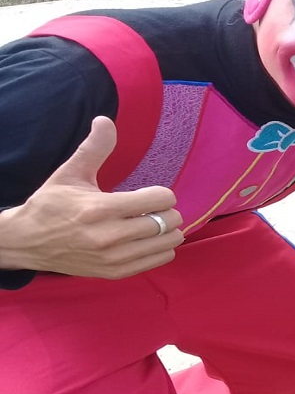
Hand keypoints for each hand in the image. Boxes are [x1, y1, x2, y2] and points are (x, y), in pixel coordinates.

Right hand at [0, 116, 183, 278]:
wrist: (26, 242)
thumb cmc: (51, 205)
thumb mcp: (70, 173)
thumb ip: (94, 148)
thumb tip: (105, 120)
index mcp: (100, 209)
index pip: (159, 200)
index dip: (161, 193)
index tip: (150, 193)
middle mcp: (109, 237)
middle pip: (168, 221)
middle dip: (166, 211)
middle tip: (153, 208)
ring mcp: (113, 259)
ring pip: (168, 243)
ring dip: (168, 230)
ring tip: (153, 223)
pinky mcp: (114, 273)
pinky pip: (159, 260)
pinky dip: (161, 248)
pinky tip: (148, 239)